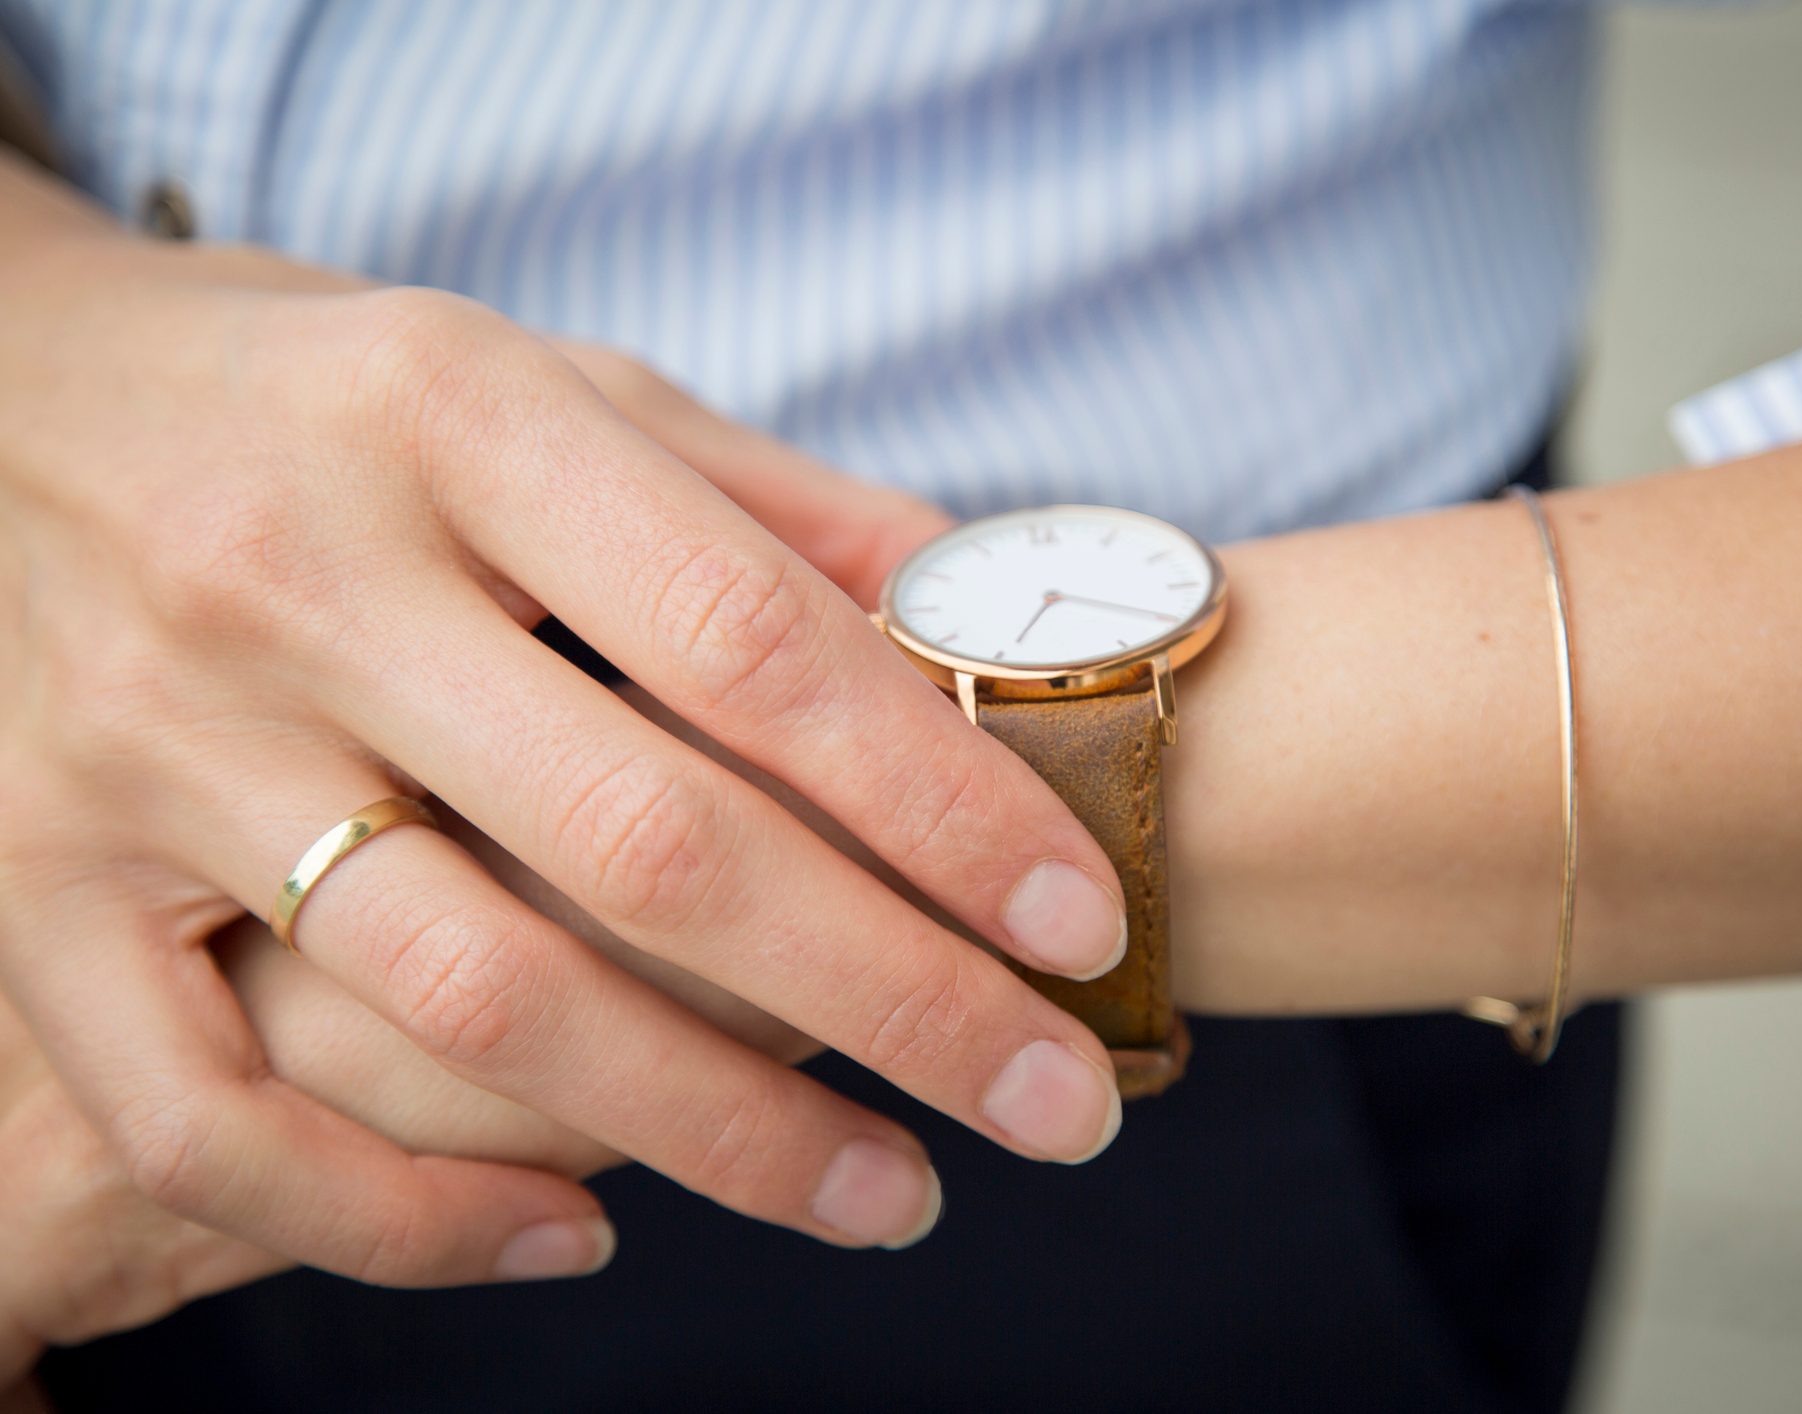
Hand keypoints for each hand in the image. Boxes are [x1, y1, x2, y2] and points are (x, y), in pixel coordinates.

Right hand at [0, 165, 1131, 1287]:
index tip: (1080, 921)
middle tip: (1055, 1106)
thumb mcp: (543, 383)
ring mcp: (150, 752)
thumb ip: (760, 504)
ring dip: (710, 1131)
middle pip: (643, 847)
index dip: (940, 799)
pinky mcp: (35, 892)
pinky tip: (578, 1235)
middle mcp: (294, 583)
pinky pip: (208, 1117)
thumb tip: (983, 612)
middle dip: (890, 1000)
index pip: (750, 643)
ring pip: (464, 1000)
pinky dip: (400, 1214)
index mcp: (451, 419)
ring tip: (891, 1194)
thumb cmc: (324, 394)